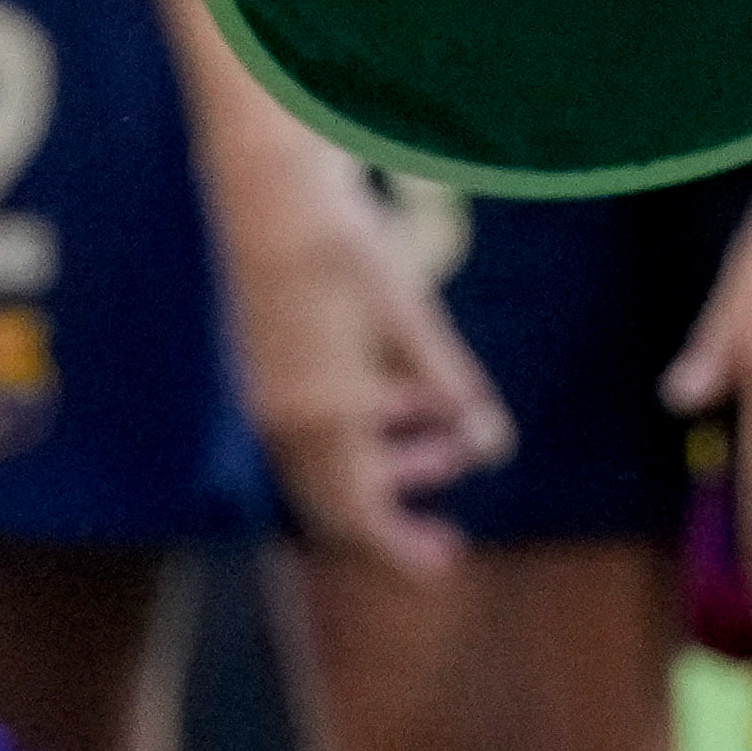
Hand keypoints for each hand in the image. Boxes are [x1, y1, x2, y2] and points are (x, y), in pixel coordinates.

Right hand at [216, 155, 513, 573]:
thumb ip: (449, 386)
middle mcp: (285, 419)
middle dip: (400, 501)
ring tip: (438, 419)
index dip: (401, 548)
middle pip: (339, 500)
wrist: (268, 186)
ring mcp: (266, 394)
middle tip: (453, 483)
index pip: (361, 515)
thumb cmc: (345, 246)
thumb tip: (492, 444)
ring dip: (383, 456)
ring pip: (326, 463)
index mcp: (325, 416)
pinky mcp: (259, 368)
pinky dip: (356, 426)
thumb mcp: (413, 316)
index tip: (444, 564)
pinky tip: (392, 383)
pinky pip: (308, 429)